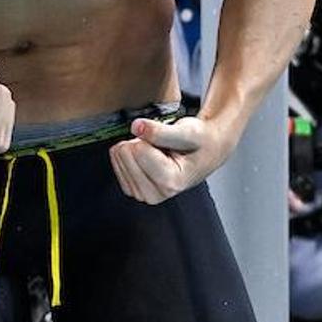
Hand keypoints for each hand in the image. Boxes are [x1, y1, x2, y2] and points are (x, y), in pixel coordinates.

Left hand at [109, 116, 234, 204]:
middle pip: (125, 154)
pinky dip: (128, 154)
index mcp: (170, 183)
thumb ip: (161, 131)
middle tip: (163, 148)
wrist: (206, 150)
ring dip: (136, 148)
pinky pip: (116, 162)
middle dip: (142, 143)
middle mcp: (155, 194)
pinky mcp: (133, 190)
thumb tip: (136, 127)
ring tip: (158, 152)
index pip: (138, 149)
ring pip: (118, 157)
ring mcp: (142, 194)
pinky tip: (146, 156)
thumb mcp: (188, 131)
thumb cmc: (200, 142)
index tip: (169, 143)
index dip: (152, 137)